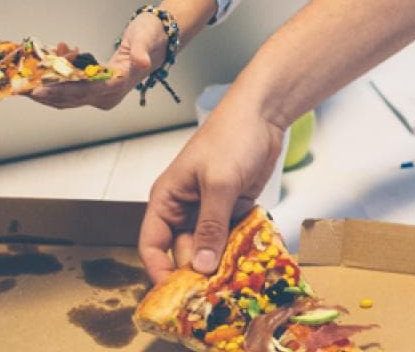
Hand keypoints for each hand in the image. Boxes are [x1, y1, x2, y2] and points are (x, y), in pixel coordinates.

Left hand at [26, 14, 162, 110]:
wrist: (159, 39)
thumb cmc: (151, 36)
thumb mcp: (145, 40)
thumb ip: (141, 54)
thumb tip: (140, 63)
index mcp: (117, 86)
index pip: (83, 92)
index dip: (60, 90)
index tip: (39, 88)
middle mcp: (108, 96)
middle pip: (71, 99)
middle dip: (45, 93)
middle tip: (21, 87)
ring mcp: (102, 95)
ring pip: (68, 98)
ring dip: (46, 90)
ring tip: (24, 82)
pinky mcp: (96, 89)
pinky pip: (71, 89)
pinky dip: (56, 81)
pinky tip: (44, 69)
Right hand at [138, 96, 285, 283]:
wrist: (262, 114)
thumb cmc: (231, 137)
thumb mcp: (219, 183)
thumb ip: (211, 225)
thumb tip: (202, 266)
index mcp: (167, 199)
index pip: (152, 244)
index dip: (158, 271)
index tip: (174, 296)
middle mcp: (184, 209)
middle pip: (182, 252)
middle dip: (195, 274)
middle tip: (212, 299)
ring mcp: (209, 211)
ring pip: (208, 249)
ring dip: (219, 266)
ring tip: (232, 288)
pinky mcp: (233, 211)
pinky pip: (230, 239)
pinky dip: (236, 252)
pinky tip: (247, 267)